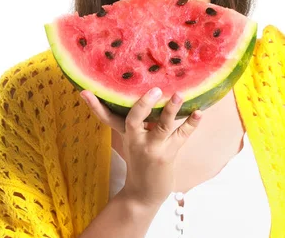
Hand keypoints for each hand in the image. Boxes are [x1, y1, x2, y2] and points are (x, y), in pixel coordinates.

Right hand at [80, 88, 201, 207]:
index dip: (96, 106)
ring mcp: (152, 148)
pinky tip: (199, 113)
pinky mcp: (167, 156)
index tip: (85, 92)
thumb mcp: (133, 140)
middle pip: (134, 119)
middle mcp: (136, 140)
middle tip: (154, 89)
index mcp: (126, 133)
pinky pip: (181, 137)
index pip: (107, 118)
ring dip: (171, 110)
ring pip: (161, 127)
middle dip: (143, 105)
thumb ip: (138, 120)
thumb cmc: (141, 160)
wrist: (144, 194)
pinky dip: (191, 124)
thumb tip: (149, 93)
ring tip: (179, 95)